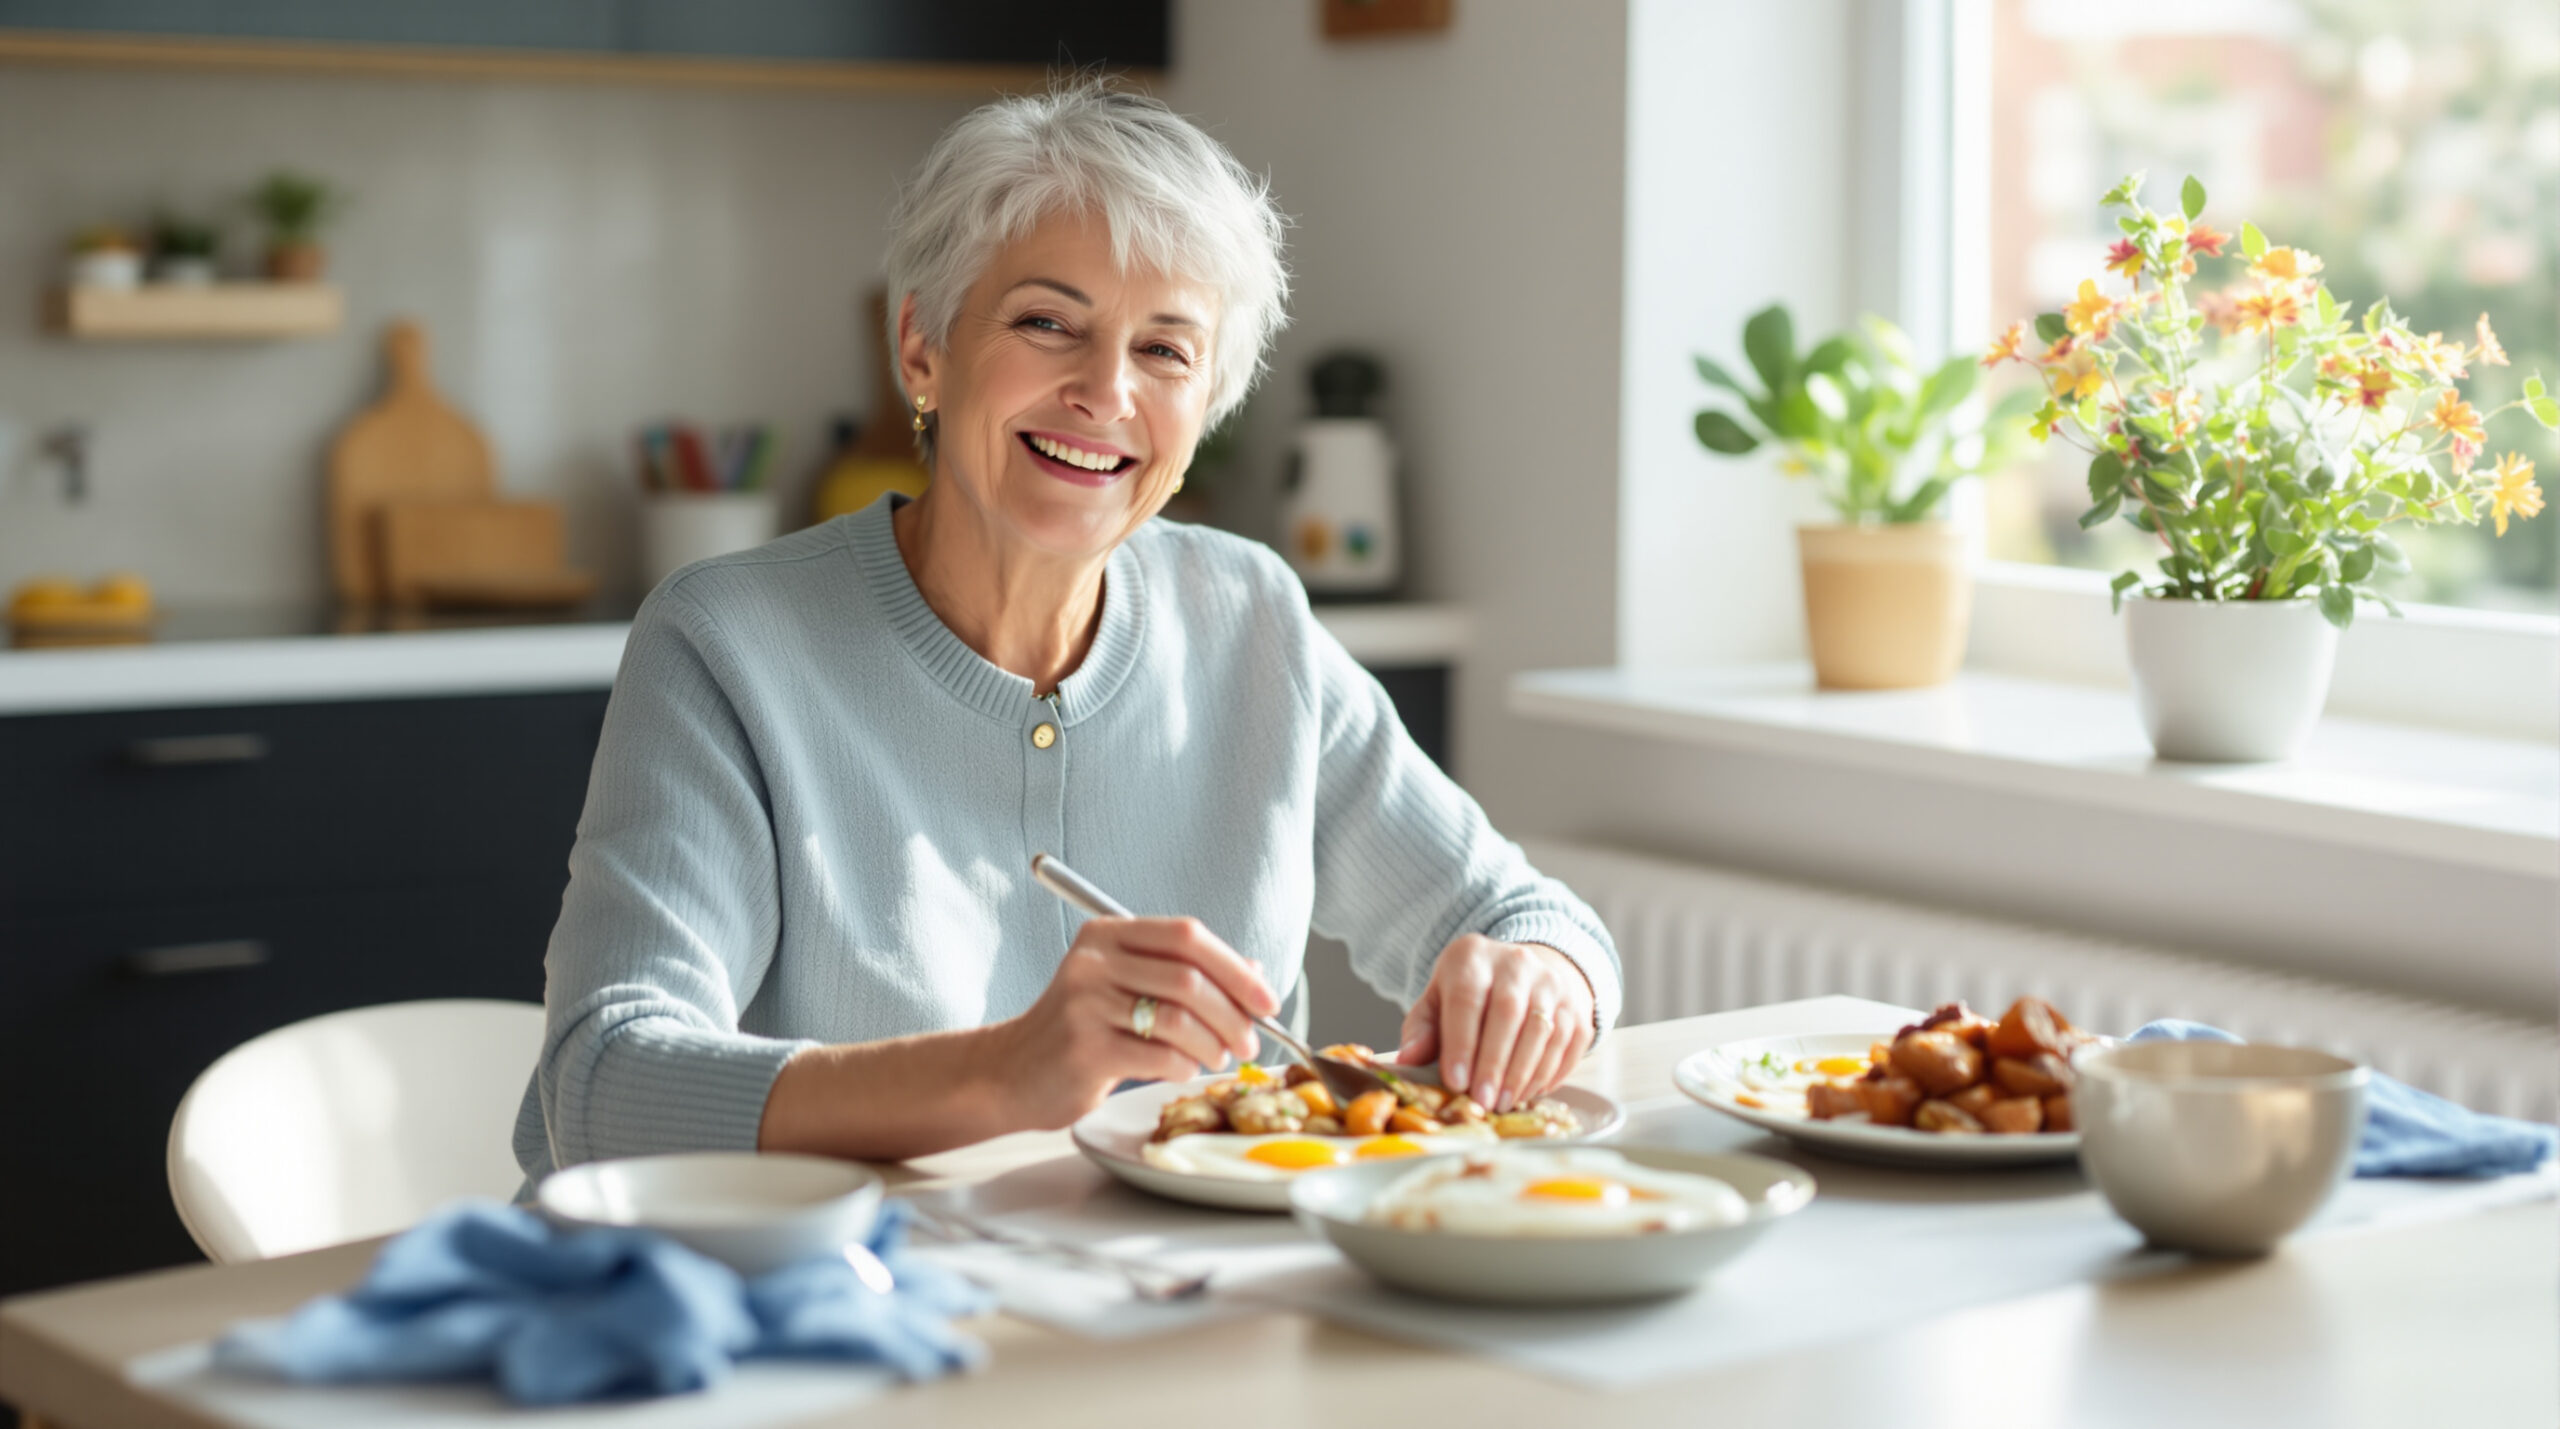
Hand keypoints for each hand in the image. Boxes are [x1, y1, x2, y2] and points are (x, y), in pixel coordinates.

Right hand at [995, 917, 1278, 1128]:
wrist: (1011, 1074)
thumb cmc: (1079, 1031)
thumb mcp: (1127, 990)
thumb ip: (1183, 975)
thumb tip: (1255, 973)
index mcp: (1108, 935)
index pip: (1187, 935)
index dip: (1236, 968)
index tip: (1267, 1001)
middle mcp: (1094, 961)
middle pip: (1188, 977)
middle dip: (1233, 1014)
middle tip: (1250, 1041)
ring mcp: (1085, 1003)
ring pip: (1177, 1018)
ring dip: (1212, 1043)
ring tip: (1217, 1057)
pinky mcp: (1084, 1048)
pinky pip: (1158, 1055)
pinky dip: (1184, 1066)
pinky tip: (1182, 1070)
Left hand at [1395, 937, 1594, 1111]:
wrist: (1525, 972)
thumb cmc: (1471, 994)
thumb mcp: (1438, 1000)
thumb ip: (1421, 1029)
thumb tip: (1407, 1060)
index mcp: (1472, 956)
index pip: (1467, 997)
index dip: (1462, 1043)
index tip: (1456, 1081)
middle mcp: (1517, 962)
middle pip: (1508, 1012)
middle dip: (1494, 1063)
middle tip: (1482, 1101)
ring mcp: (1552, 982)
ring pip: (1543, 1030)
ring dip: (1523, 1073)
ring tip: (1504, 1103)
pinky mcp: (1577, 1006)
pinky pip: (1569, 1042)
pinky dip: (1550, 1073)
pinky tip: (1530, 1093)